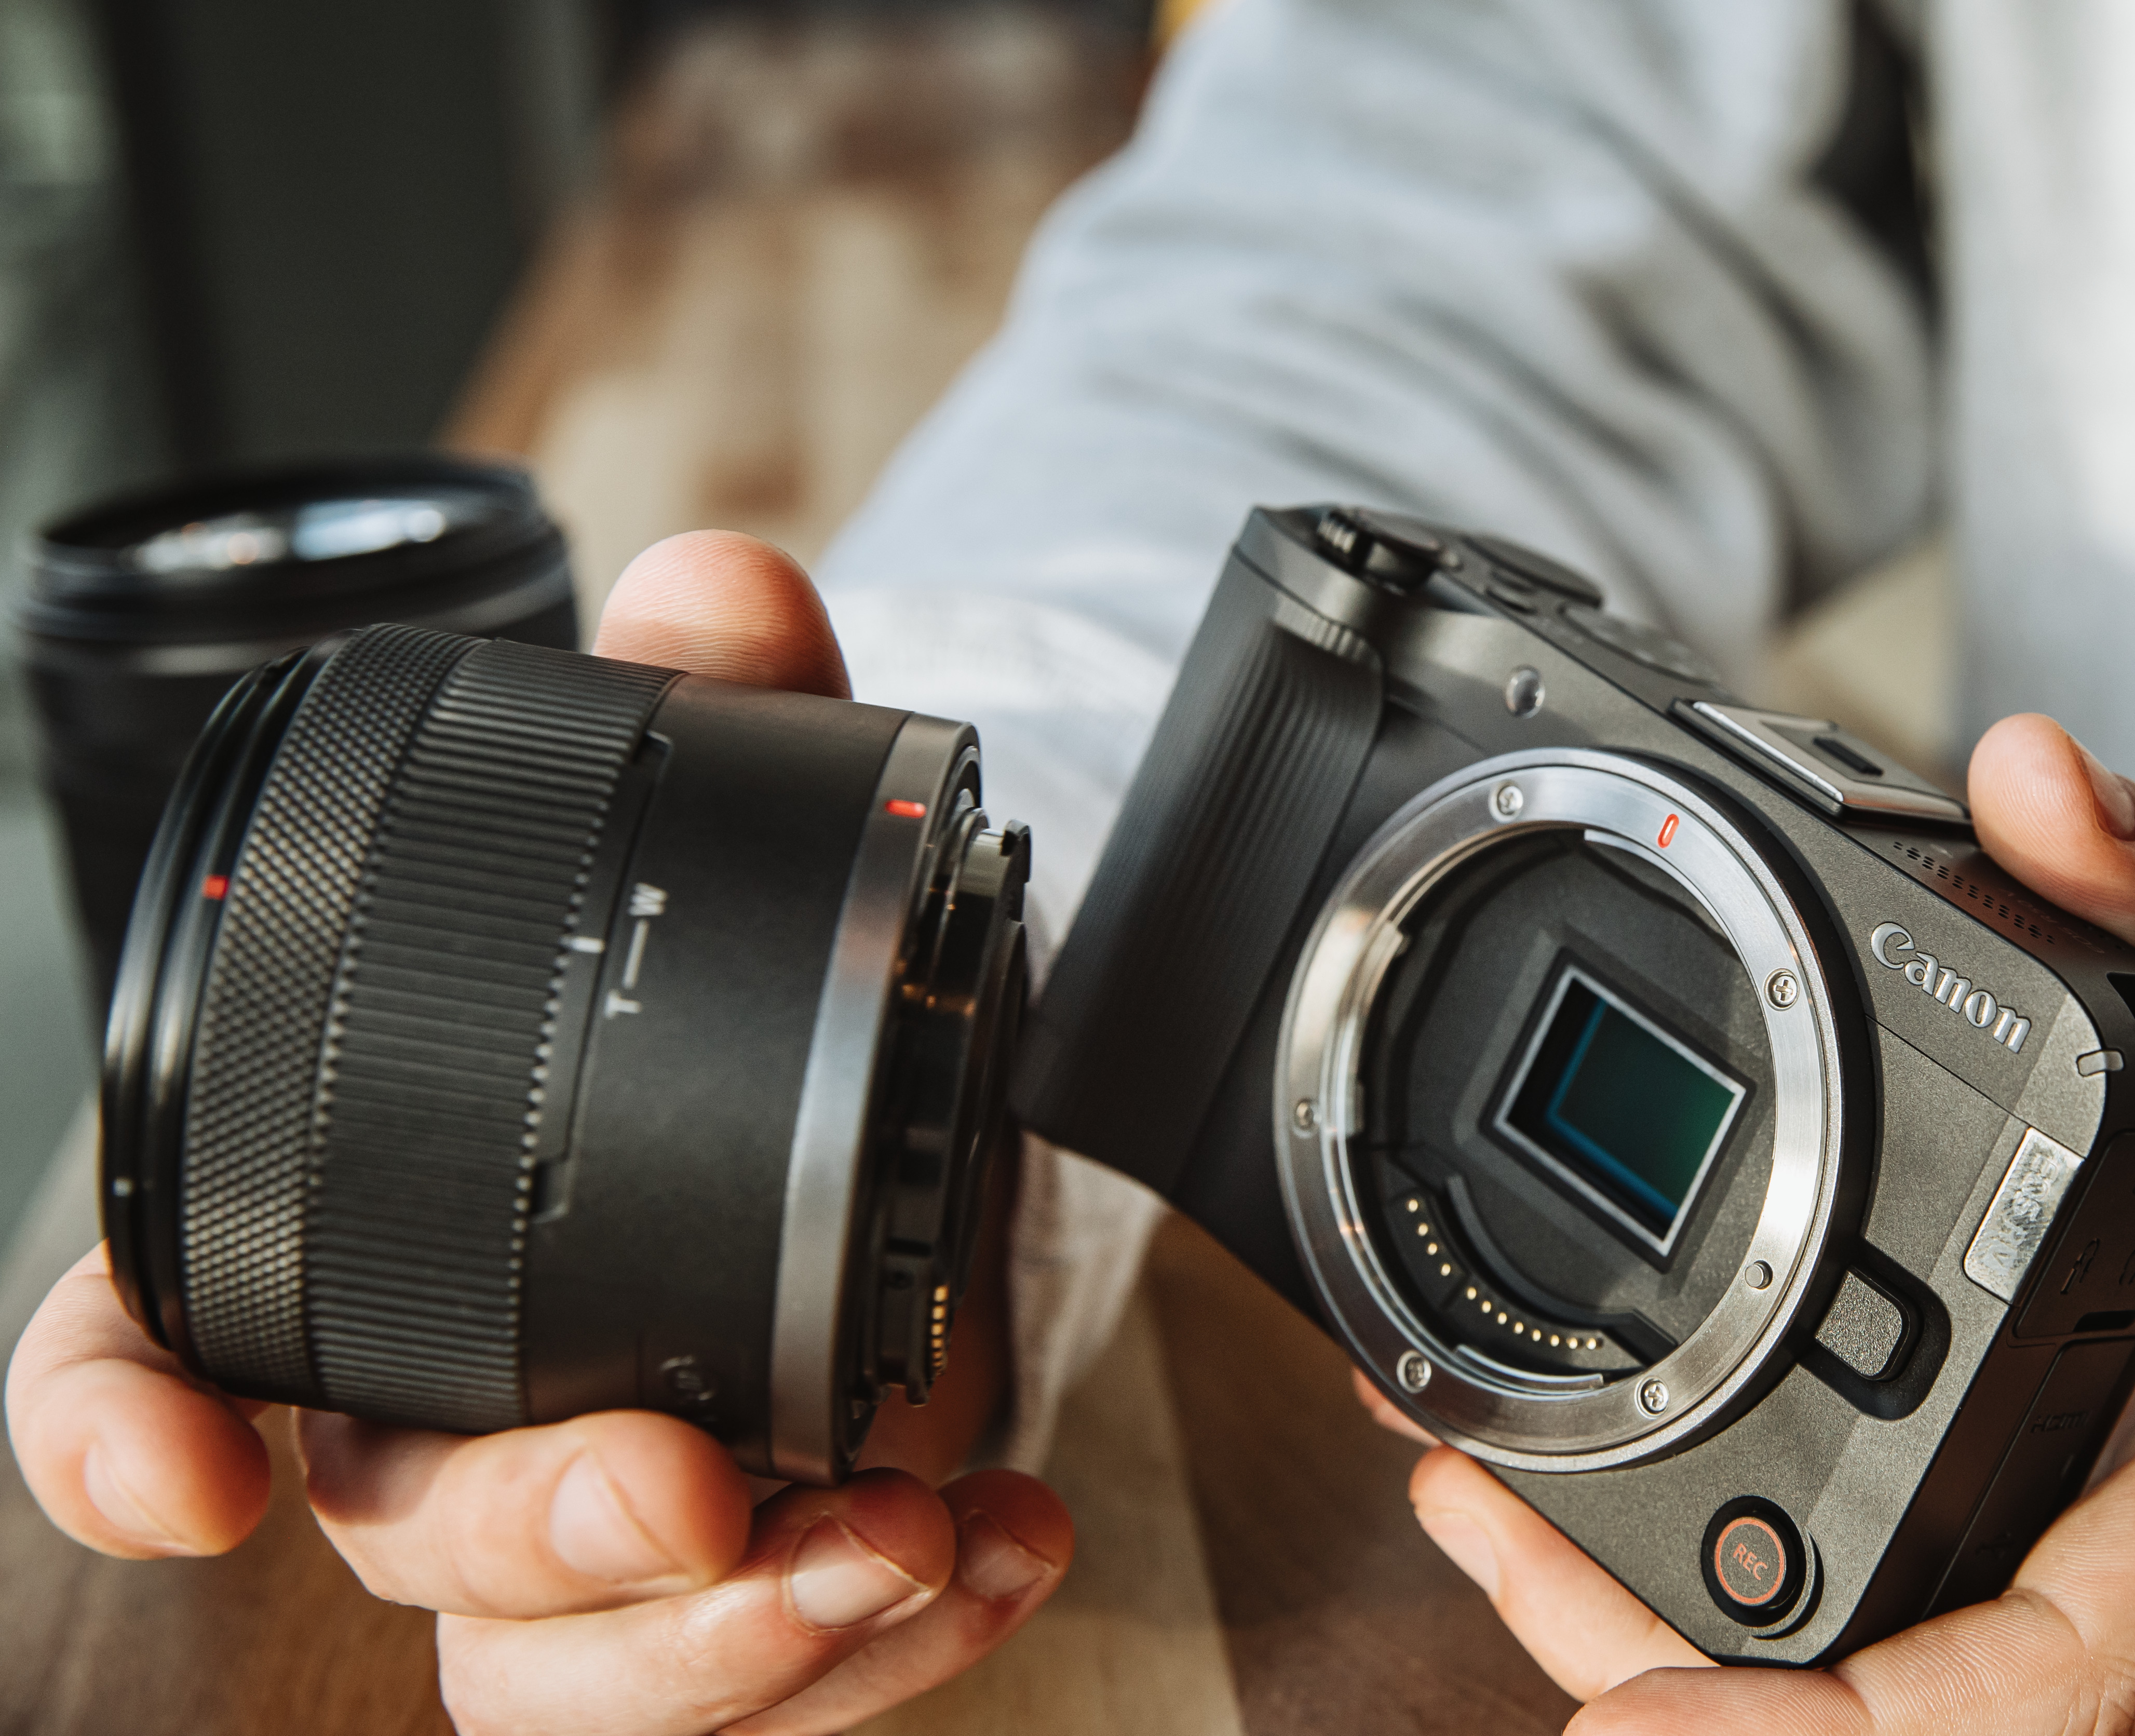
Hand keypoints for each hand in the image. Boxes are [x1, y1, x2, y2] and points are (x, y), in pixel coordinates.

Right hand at [5, 534, 1071, 1735]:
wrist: (903, 1087)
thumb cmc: (763, 983)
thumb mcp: (749, 831)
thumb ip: (724, 709)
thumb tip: (720, 594)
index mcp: (368, 1230)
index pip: (162, 1334)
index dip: (114, 1418)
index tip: (175, 1476)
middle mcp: (450, 1402)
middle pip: (404, 1537)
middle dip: (535, 1536)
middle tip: (685, 1484)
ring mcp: (603, 1503)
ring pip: (569, 1664)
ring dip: (727, 1641)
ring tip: (893, 1541)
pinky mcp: (757, 1564)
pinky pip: (772, 1670)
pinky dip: (902, 1636)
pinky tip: (999, 1543)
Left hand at [1362, 713, 2134, 1733]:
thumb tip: (2026, 781)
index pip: (2085, 1649)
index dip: (1864, 1719)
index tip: (1648, 1715)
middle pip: (1948, 1695)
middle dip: (1700, 1674)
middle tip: (1478, 1533)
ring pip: (1927, 1663)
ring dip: (1699, 1626)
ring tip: (1491, 1510)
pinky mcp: (2127, 1523)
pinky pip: (1946, 1595)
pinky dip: (1777, 1579)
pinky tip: (1630, 1501)